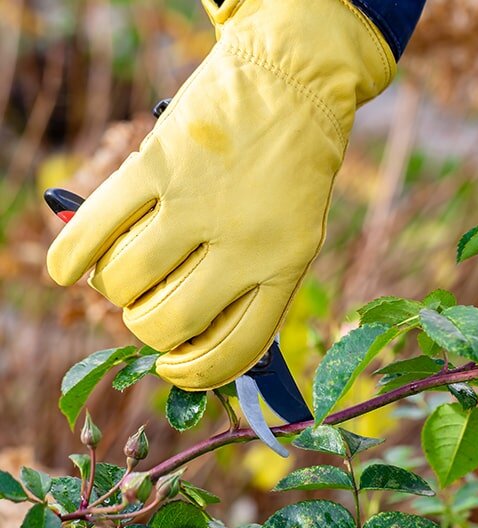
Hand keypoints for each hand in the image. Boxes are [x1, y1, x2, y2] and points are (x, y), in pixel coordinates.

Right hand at [46, 0, 395, 389]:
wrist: (291, 83)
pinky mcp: (156, 166)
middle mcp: (244, 242)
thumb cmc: (291, 171)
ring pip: (126, 284)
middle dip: (147, 329)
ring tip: (125, 273)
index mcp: (285, 265)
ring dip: (114, 290)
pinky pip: (93, 231)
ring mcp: (197, 203)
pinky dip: (69, 258)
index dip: (196, 374)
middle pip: (168, 323)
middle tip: (148, 309)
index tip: (174, 369)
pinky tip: (64, 270)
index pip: (234, 349)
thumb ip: (252, 286)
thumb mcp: (292, 236)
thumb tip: (193, 345)